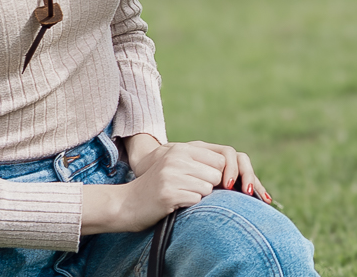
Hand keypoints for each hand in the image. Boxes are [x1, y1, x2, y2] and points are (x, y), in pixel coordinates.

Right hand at [80, 140, 270, 234]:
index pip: (220, 159)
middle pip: (216, 175)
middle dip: (209, 187)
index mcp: (180, 149)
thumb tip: (231, 172)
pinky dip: (188, 205)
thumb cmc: (157, 189)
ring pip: (207, 188)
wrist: (126, 205)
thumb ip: (199, 164)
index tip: (212, 185)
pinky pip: (195, 200)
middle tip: (190, 191)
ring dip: (197, 196)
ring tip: (180, 197)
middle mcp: (176, 158)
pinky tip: (173, 204)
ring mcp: (172, 175)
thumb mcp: (176, 167)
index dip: (220, 175)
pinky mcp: (168, 193)